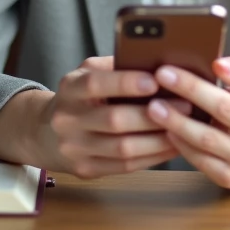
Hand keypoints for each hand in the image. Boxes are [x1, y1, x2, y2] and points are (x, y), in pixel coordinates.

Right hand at [36, 57, 188, 178]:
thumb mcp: (87, 73)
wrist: (44, 132)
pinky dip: (153, 156)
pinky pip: (125, 166)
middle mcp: (68, 119)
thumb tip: (156, 60)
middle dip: (154, 114)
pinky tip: (172, 145)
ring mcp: (75, 148)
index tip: (155, 80)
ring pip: (124, 148)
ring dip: (159, 139)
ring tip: (185, 127)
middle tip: (185, 105)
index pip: (95, 84)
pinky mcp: (86, 170)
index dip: (125, 82)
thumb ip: (115, 66)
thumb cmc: (79, 97)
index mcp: (70, 89)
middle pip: (114, 120)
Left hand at [145, 57, 229, 188]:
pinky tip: (166, 131)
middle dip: (190, 89)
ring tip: (154, 107)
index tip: (216, 62)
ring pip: (206, 138)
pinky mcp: (229, 176)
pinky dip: (180, 145)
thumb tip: (216, 62)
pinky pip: (199, 160)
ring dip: (177, 121)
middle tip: (162, 74)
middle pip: (223, 107)